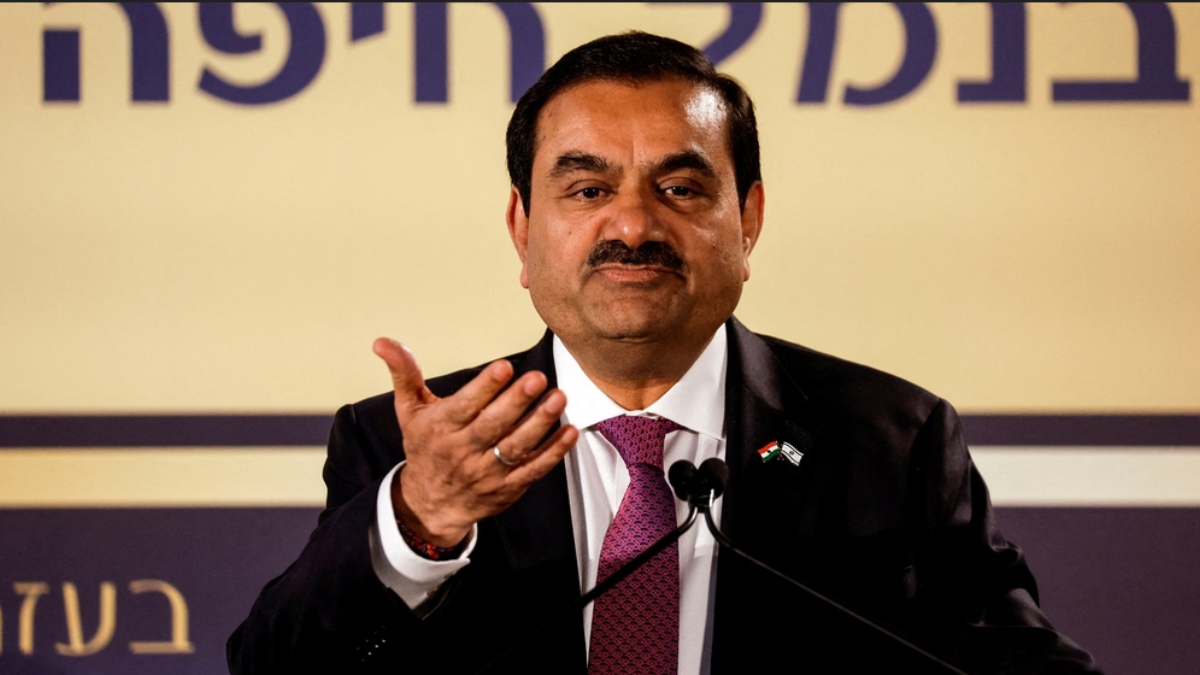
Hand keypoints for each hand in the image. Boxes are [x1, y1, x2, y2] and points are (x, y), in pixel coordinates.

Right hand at [373, 338, 578, 546]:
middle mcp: (463, 451)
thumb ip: (404, 374)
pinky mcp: (507, 488)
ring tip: (558, 398)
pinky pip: (533, 470)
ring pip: (516, 447)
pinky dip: (554, 452)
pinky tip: (570, 431)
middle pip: (492, 426)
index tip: (505, 367)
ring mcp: (487, 472)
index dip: (485, 387)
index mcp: (440, 429)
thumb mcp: (409, 411)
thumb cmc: (424, 448)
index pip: (464, 406)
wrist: (430, 503)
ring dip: (540, 423)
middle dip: (516, 402)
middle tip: (538, 378)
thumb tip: (382, 342)